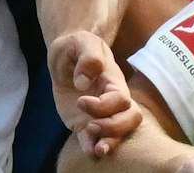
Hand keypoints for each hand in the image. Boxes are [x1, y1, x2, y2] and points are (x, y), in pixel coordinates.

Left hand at [49, 30, 140, 157]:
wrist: (63, 57)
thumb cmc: (75, 46)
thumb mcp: (80, 41)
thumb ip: (88, 56)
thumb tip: (84, 82)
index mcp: (114, 81)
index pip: (121, 100)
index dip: (104, 105)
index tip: (81, 99)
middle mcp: (112, 100)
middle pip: (130, 119)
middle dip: (114, 127)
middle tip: (91, 126)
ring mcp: (100, 114)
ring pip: (120, 133)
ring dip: (111, 142)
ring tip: (96, 149)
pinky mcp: (84, 124)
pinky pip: (94, 141)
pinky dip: (93, 148)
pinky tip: (89, 152)